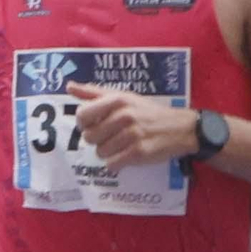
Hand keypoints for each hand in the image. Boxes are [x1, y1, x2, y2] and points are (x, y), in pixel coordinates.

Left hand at [66, 82, 196, 172]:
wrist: (181, 128)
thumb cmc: (148, 112)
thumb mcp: (123, 97)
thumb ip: (94, 93)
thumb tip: (69, 87)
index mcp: (117, 100)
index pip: (82, 115)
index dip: (84, 124)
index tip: (95, 124)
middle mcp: (123, 116)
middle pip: (89, 137)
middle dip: (98, 139)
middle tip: (112, 136)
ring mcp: (131, 135)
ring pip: (100, 152)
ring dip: (108, 152)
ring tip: (122, 144)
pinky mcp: (138, 152)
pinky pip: (112, 164)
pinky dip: (116, 163)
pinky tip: (127, 155)